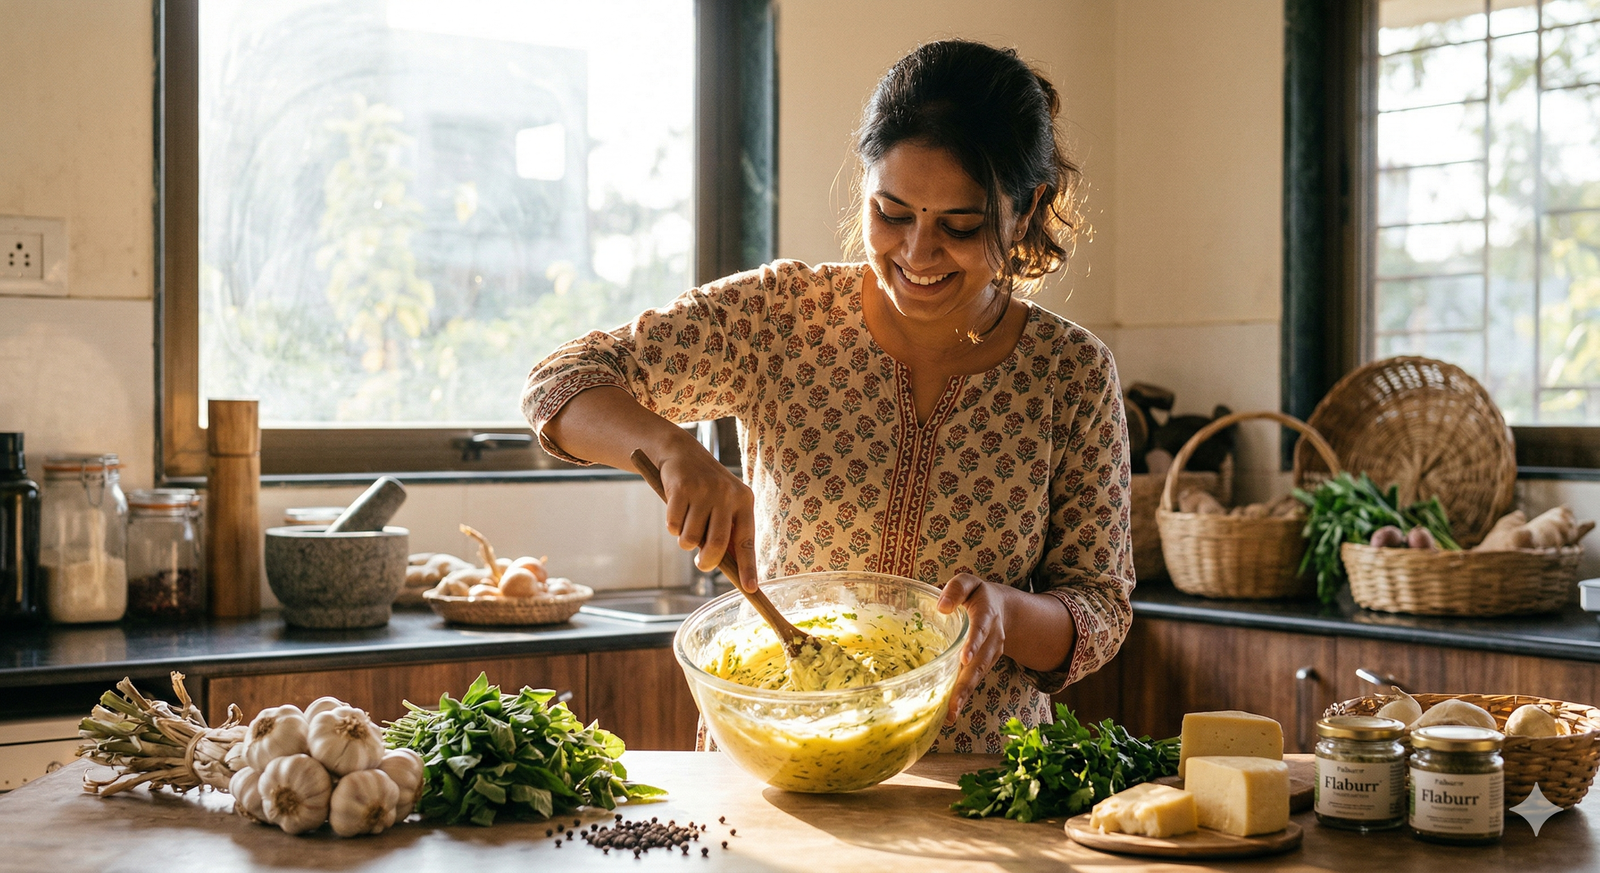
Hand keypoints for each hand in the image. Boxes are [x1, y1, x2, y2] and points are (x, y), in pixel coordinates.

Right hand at [657, 438, 758, 591]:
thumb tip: (735, 570)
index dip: (748, 567)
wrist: (681, 452)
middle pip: (717, 545)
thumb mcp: (724, 504)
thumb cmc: (705, 488)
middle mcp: (727, 494)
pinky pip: (673, 525)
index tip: (750, 588)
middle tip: (701, 565)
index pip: (747, 541)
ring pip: (691, 539)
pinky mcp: (681, 488)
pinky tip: (676, 509)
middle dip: (707, 562)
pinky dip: (672, 525)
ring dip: (685, 540)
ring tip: (687, 523)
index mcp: (744, 501)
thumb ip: (728, 532)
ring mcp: (704, 490)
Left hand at [936, 573, 1008, 724]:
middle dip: (967, 683)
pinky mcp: (985, 665)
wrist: (1003, 610)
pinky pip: (974, 680)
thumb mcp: (968, 583)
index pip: (981, 628)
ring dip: (965, 695)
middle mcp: (992, 637)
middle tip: (954, 703)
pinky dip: (964, 696)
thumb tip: (942, 607)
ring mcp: (991, 654)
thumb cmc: (977, 595)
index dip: (974, 642)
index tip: (965, 658)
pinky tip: (950, 712)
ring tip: (951, 714)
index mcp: (987, 614)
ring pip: (978, 676)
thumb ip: (957, 589)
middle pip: (980, 662)